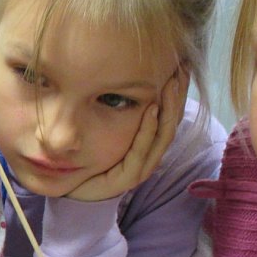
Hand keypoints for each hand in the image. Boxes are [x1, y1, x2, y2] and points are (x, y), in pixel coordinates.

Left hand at [69, 68, 188, 202]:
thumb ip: (119, 111)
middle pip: (171, 122)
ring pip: (163, 135)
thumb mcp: (107, 130)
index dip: (178, 92)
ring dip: (169, 108)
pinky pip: (141, 150)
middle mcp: (150, 155)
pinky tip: (151, 109)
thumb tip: (122, 80)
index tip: (182, 65)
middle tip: (182, 68)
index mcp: (148, 144)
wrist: (74, 191)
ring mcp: (141, 167)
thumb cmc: (91, 159)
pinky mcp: (128, 177)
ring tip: (171, 83)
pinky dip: (148, 129)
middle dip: (178, 95)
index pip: (170, 115)